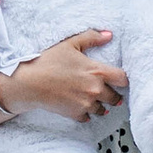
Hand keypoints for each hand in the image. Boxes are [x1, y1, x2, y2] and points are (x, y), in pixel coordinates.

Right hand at [4, 29, 125, 122]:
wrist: (30, 82)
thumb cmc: (48, 61)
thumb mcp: (71, 44)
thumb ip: (92, 37)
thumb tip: (109, 34)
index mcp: (97, 71)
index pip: (123, 79)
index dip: (123, 80)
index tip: (119, 80)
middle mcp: (95, 89)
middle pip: (115, 98)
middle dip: (114, 96)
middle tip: (111, 94)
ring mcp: (86, 103)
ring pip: (102, 110)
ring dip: (100, 106)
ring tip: (94, 101)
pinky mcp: (76, 114)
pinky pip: (87, 118)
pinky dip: (85, 114)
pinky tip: (80, 107)